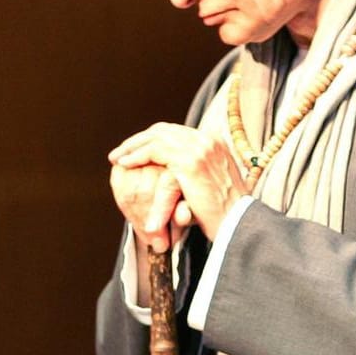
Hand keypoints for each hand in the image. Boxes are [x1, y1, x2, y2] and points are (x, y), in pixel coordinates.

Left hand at [110, 123, 247, 241]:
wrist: (238, 224)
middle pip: (164, 130)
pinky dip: (137, 156)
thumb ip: (195, 172)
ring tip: (117, 158)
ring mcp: (200, 148)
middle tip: (120, 152)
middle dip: (139, 140)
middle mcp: (208, 140)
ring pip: (157, 138)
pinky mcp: (190, 162)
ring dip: (133, 147)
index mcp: (215, 142)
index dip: (152, 139)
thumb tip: (172, 170)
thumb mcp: (211, 184)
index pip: (176, 132)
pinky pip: (155, 152)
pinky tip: (125, 164)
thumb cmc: (224, 213)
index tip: (135, 149)